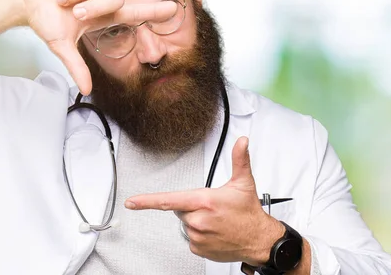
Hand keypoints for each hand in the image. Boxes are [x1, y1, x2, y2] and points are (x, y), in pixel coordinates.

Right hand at [14, 0, 176, 94]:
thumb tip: (87, 91)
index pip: (134, 13)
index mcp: (102, 14)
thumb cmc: (45, 19)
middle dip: (92, 8)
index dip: (154, 12)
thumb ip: (76, 67)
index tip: (175, 10)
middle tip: (73, 11)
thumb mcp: (61, 45)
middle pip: (115, 0)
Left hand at [125, 137, 283, 264]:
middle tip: (212, 207)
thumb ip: (240, 159)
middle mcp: (199, 220)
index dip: (147, 201)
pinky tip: (215, 232)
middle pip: (181, 209)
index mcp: (205, 201)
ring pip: (186, 224)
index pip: (169, 200)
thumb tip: (242, 142)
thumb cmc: (249, 213)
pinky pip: (191, 238)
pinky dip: (201, 234)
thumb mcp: (244, 183)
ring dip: (197, 220)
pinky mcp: (199, 248)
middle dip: (192, 206)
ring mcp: (198, 236)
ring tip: (217, 220)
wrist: (259, 240)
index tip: (131, 202)